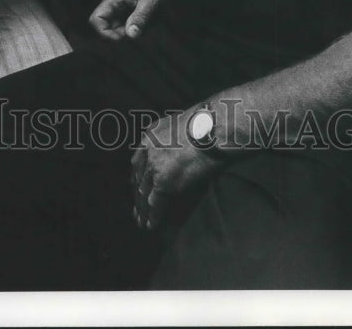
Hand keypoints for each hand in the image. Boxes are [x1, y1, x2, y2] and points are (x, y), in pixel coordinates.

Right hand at [89, 0, 163, 39]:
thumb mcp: (150, 1)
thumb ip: (140, 18)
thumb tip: (131, 34)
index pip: (96, 18)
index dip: (104, 32)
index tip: (121, 37)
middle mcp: (113, 5)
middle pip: (106, 27)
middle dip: (120, 34)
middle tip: (136, 31)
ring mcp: (119, 11)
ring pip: (116, 30)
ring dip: (128, 33)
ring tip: (143, 26)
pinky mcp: (126, 16)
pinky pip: (125, 29)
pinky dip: (133, 31)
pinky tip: (144, 26)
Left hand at [131, 108, 223, 230]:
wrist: (214, 127)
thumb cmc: (208, 124)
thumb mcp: (183, 125)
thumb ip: (175, 138)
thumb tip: (182, 148)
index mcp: (151, 135)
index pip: (139, 162)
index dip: (138, 178)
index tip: (137, 189)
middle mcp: (147, 149)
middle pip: (138, 178)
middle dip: (137, 196)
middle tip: (136, 211)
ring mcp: (154, 165)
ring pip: (143, 193)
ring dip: (142, 210)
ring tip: (142, 223)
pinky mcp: (164, 181)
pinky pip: (155, 203)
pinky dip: (154, 216)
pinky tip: (152, 226)